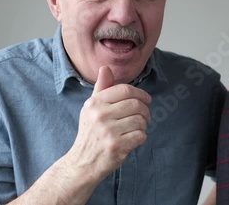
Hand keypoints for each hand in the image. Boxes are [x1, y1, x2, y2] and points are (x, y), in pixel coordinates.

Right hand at [65, 66, 151, 181]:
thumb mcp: (91, 108)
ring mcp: (108, 131)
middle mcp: (100, 115)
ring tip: (136, 128)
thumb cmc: (91, 132)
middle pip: (136, 104)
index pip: (125, 90)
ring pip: (140, 120)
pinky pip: (140, 136)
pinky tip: (133, 139)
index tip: (146, 99)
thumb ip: (101, 88)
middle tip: (144, 116)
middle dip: (145, 110)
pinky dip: (140, 137)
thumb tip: (105, 67)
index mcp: (94, 103)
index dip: (140, 93)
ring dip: (143, 125)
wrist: (82, 162)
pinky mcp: (116, 146)